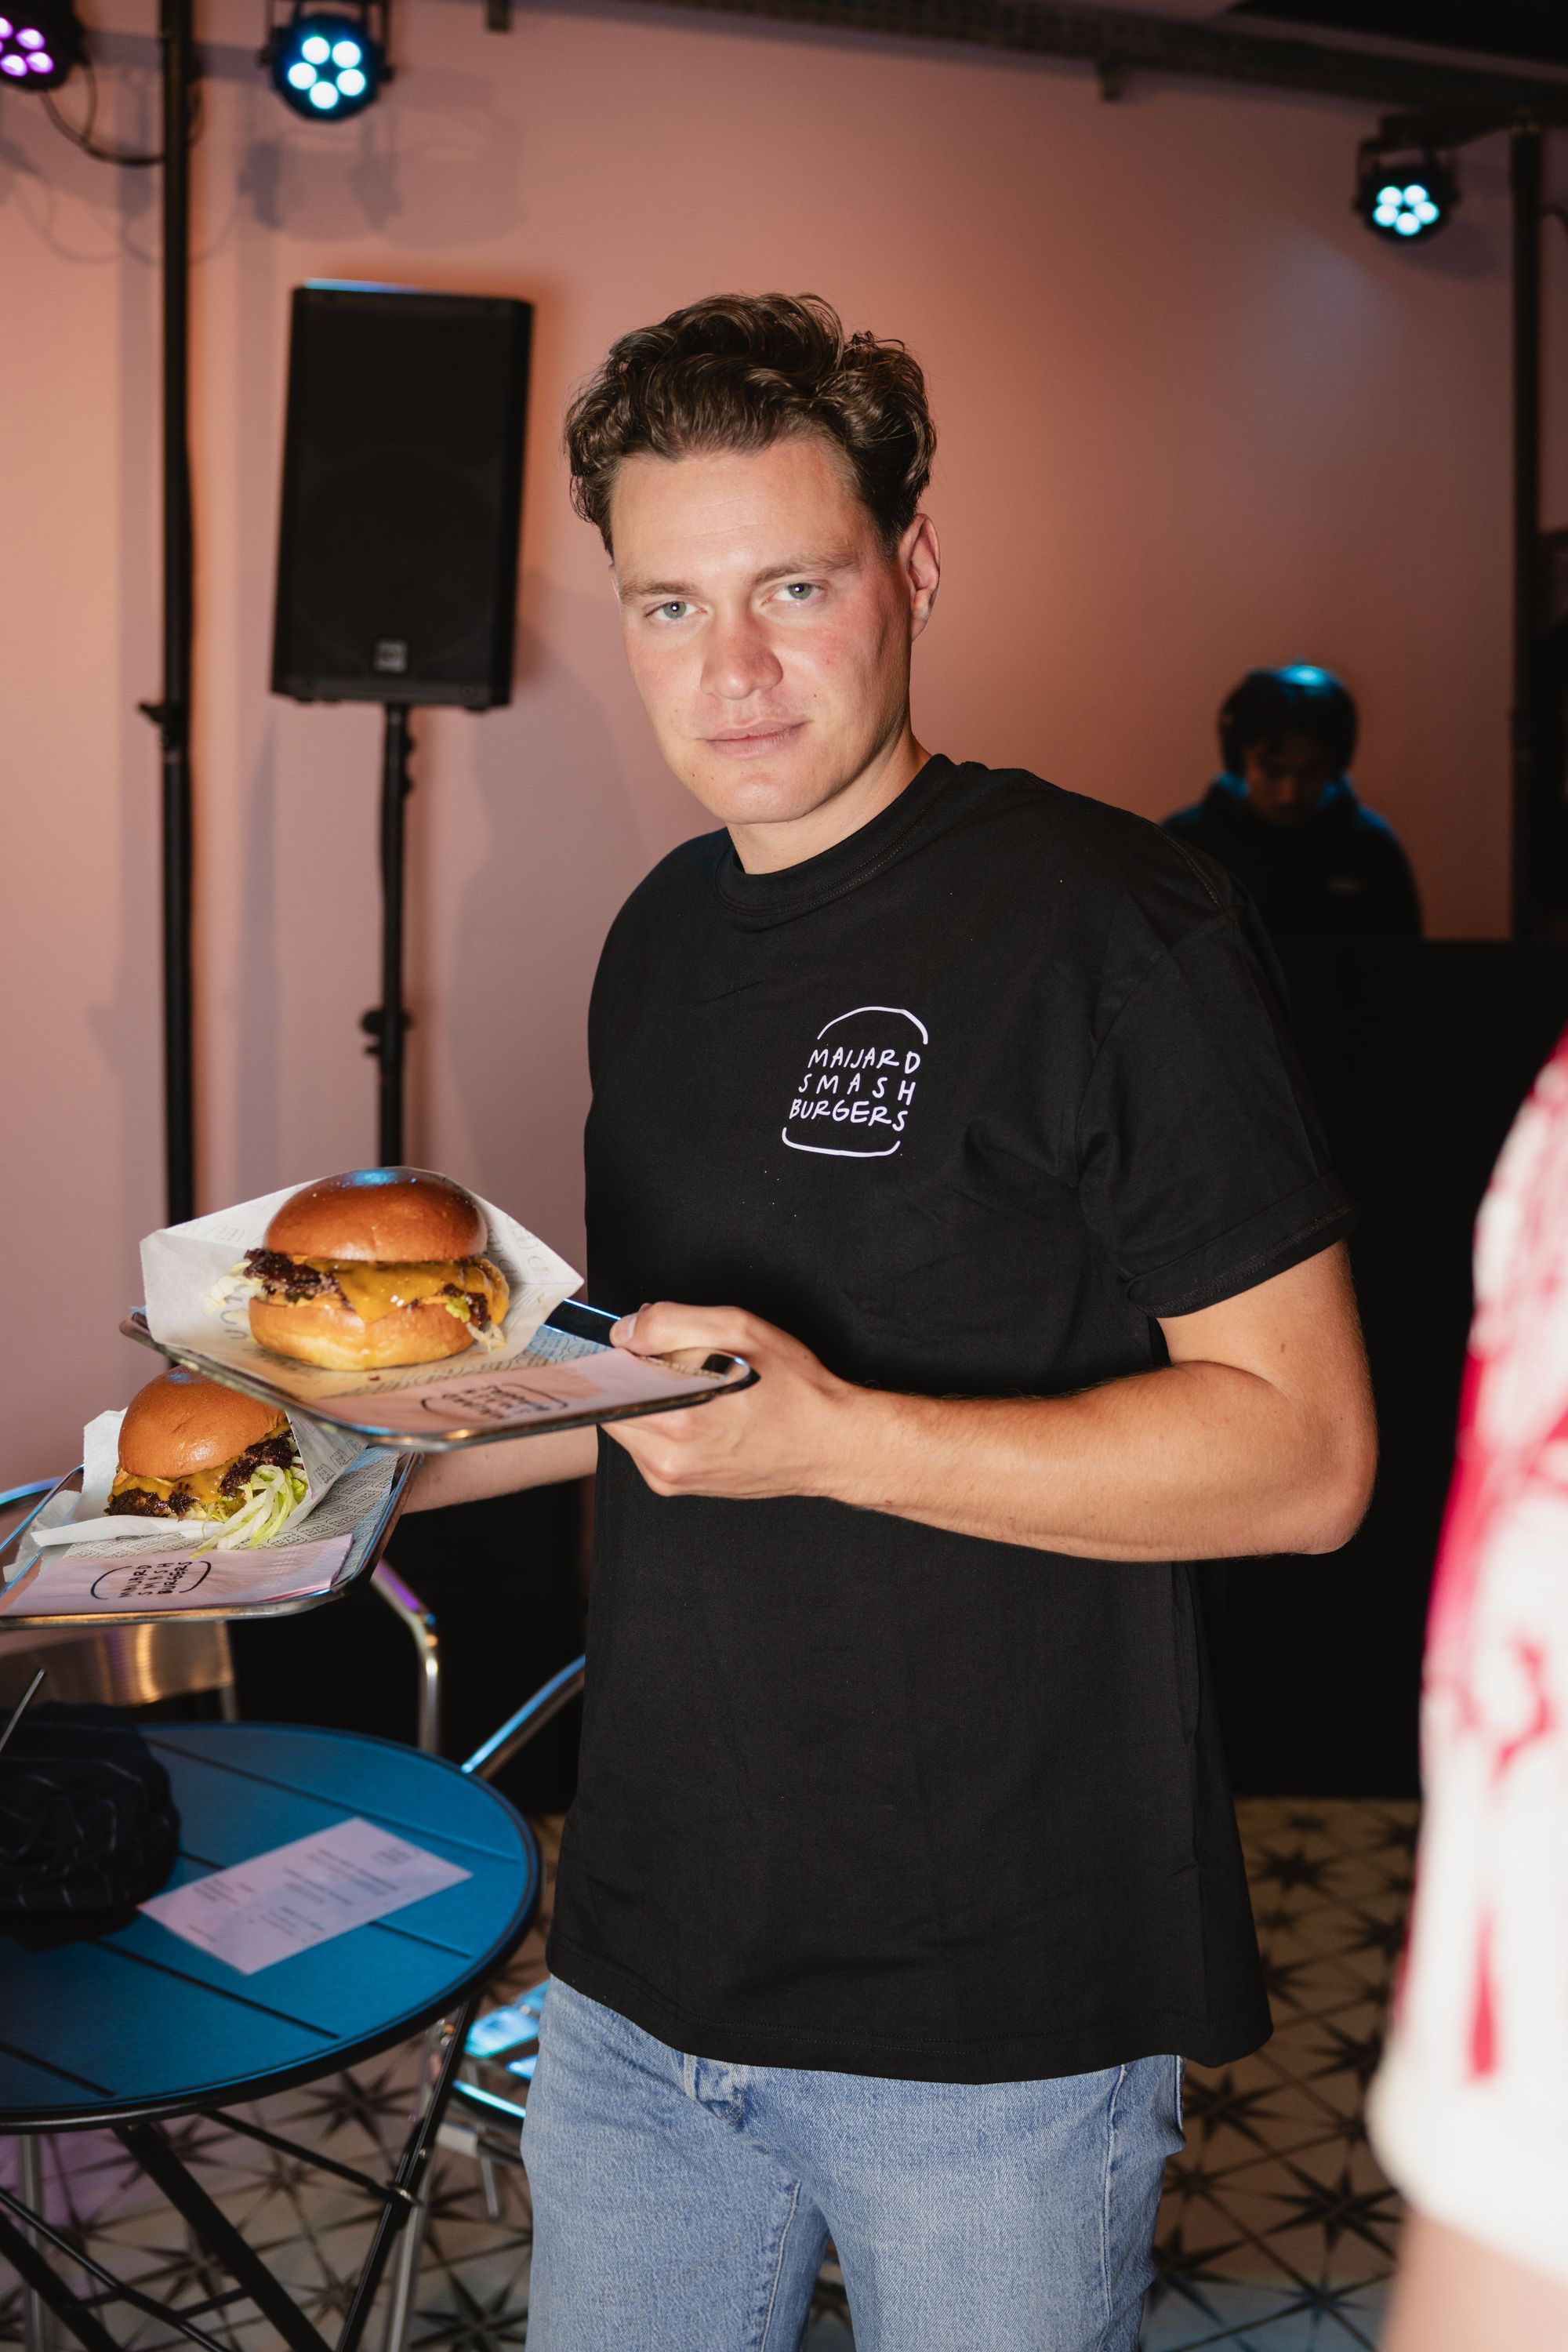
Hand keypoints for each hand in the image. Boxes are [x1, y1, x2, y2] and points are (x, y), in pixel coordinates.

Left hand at [605, 1302, 859, 1500]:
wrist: (831, 1443)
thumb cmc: (796, 1388)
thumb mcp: (739, 1329)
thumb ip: (671, 1323)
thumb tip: (624, 1331)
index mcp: (677, 1419)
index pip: (606, 1381)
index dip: (619, 1354)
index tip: (634, 1343)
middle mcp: (666, 1458)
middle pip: (613, 1403)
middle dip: (634, 1376)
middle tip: (677, 1361)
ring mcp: (670, 1477)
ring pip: (628, 1423)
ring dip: (647, 1400)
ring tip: (695, 1388)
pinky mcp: (677, 1486)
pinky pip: (646, 1445)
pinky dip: (661, 1423)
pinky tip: (699, 1412)